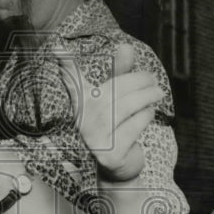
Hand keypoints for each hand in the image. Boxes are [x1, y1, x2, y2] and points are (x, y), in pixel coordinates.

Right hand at [55, 43, 162, 183]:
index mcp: (82, 103)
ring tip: (157, 93)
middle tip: (153, 79)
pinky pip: (134, 125)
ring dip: (147, 97)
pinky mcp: (109, 154)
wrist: (119, 167)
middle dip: (138, 80)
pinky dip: (146, 116)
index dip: (65, 64)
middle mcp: (83, 121)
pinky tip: (148, 113)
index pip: (72, 80)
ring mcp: (94, 139)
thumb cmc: (118, 124)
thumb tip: (126, 46)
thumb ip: (121, 72)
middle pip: (113, 89)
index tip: (56, 46)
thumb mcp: (118, 96)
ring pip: (125, 106)